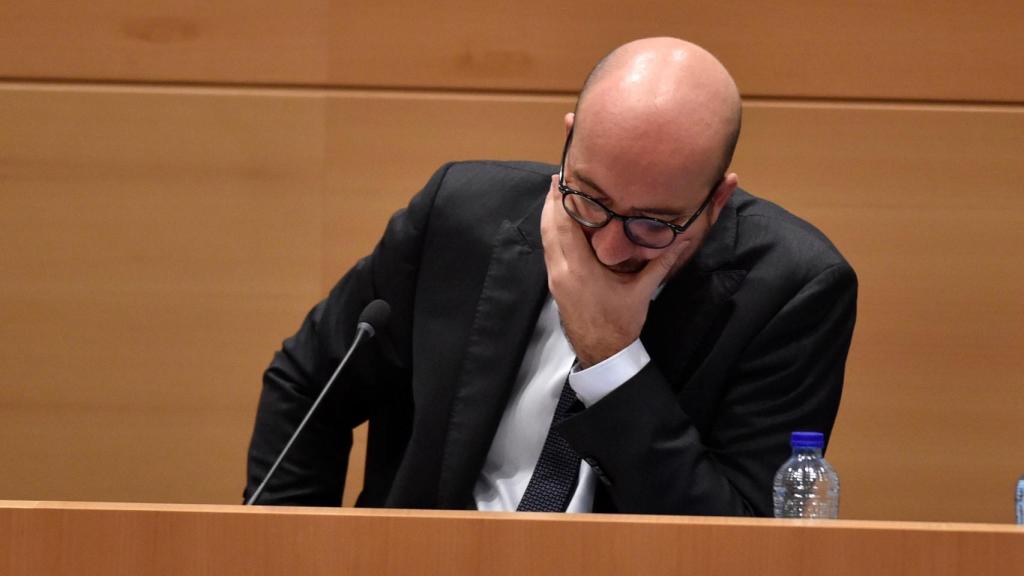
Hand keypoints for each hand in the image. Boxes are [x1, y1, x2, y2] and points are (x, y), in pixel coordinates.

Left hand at [541, 175, 689, 366]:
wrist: (602, 353)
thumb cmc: (621, 323)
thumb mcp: (642, 291)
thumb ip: (660, 262)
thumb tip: (683, 238)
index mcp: (580, 270)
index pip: (565, 227)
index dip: (563, 201)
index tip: (563, 178)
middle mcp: (561, 271)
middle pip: (549, 229)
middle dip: (552, 202)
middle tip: (558, 178)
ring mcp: (555, 278)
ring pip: (546, 239)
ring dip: (549, 216)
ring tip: (557, 194)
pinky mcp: (555, 283)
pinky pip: (549, 250)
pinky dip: (552, 232)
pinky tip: (561, 223)